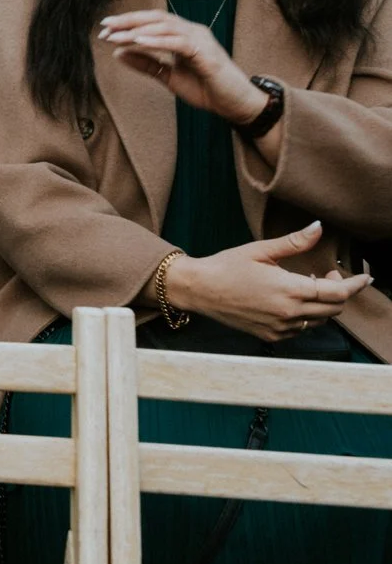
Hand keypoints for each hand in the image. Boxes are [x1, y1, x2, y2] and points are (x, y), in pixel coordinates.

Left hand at [98, 10, 265, 123]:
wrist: (234, 104)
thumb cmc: (206, 88)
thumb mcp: (168, 76)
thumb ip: (146, 64)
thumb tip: (118, 53)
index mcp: (183, 35)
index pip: (152, 22)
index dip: (128, 23)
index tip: (104, 29)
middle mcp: (192, 31)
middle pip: (156, 19)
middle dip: (128, 21)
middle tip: (104, 27)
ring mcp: (201, 40)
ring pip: (165, 27)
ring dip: (138, 31)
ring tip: (115, 36)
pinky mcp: (206, 54)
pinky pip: (178, 43)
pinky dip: (158, 41)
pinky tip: (139, 42)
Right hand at [164, 223, 370, 340]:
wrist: (197, 289)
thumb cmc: (225, 266)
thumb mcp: (260, 250)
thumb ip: (294, 242)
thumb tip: (318, 228)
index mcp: (289, 290)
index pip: (338, 294)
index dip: (355, 285)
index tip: (365, 278)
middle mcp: (288, 313)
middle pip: (334, 309)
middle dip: (339, 293)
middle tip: (328, 275)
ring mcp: (280, 327)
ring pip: (320, 320)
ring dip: (322, 304)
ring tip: (305, 286)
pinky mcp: (271, 335)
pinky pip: (302, 328)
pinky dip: (305, 315)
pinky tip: (290, 301)